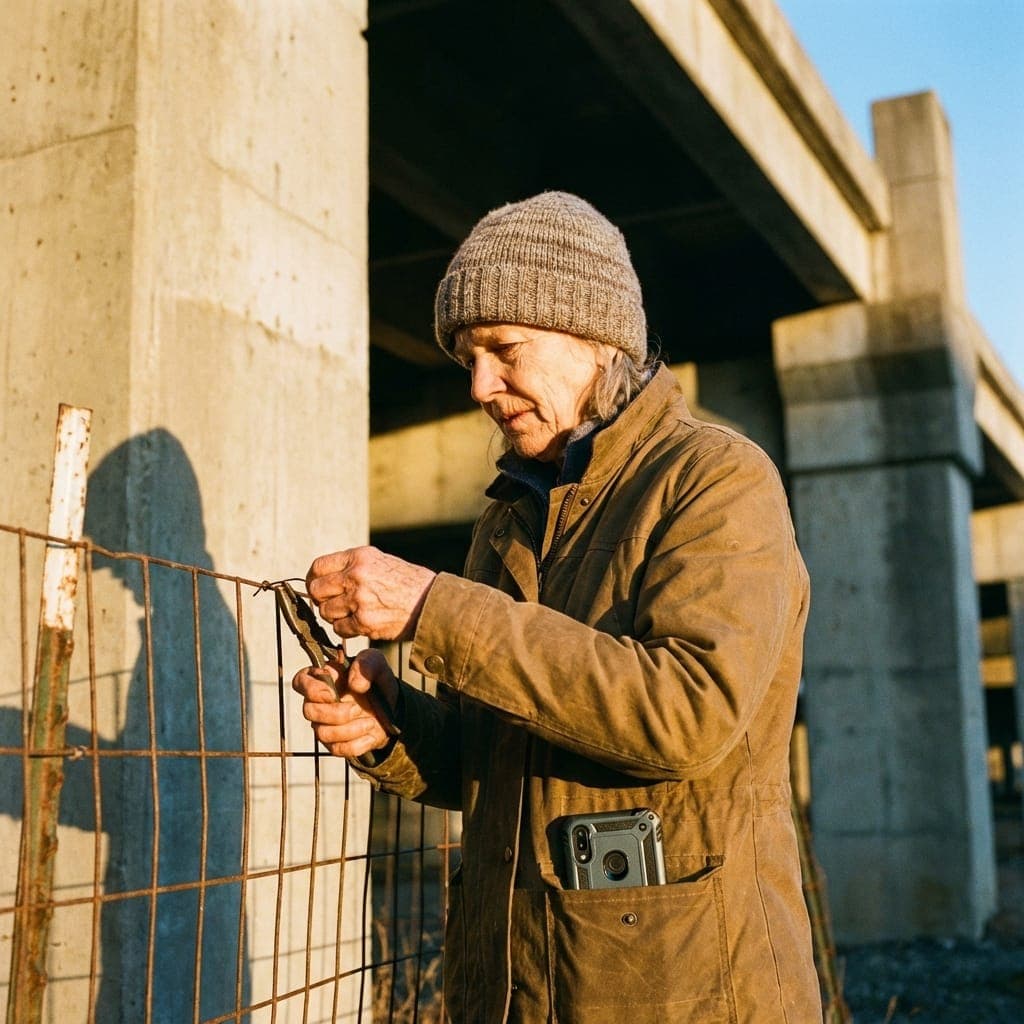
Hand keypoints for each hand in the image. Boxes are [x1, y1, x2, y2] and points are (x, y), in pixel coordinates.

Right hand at [292, 649, 399, 758]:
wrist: (392, 708)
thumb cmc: (376, 681)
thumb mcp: (377, 663)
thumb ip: (366, 663)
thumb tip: (354, 684)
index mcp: (323, 679)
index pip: (300, 681)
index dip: (311, 689)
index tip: (332, 692)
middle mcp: (318, 703)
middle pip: (309, 711)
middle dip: (335, 713)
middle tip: (357, 708)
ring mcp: (325, 724)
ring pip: (322, 734)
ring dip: (349, 729)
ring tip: (370, 722)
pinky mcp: (335, 744)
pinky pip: (338, 749)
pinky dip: (357, 744)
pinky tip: (371, 735)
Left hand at [306, 546, 435, 641]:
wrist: (432, 603)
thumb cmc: (409, 583)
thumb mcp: (381, 562)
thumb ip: (353, 566)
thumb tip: (325, 578)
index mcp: (359, 557)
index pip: (318, 567)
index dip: (314, 580)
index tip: (318, 588)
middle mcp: (356, 576)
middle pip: (316, 591)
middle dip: (322, 599)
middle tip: (334, 604)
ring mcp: (358, 600)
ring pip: (326, 612)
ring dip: (335, 616)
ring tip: (353, 613)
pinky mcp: (364, 622)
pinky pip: (340, 629)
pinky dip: (347, 629)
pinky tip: (361, 624)